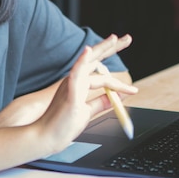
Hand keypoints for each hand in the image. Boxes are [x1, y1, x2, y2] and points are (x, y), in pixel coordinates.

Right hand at [36, 34, 136, 152]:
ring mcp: (71, 85)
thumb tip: (116, 96)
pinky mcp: (70, 94)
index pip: (98, 71)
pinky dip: (83, 62)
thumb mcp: (86, 112)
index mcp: (78, 84)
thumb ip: (100, 102)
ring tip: (116, 39)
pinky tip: (88, 51)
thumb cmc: (62, 126)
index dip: (115, 74)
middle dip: (110, 47)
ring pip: (90, 63)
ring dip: (103, 49)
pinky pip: (77, 74)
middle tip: (127, 38)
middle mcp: (74, 80)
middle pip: (95, 58)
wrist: (45, 139)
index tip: (133, 88)